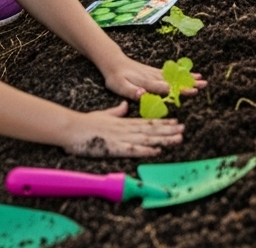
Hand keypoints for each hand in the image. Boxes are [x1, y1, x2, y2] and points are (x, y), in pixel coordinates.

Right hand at [65, 103, 184, 157]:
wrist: (71, 127)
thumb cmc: (86, 123)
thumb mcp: (104, 114)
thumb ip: (116, 112)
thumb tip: (125, 106)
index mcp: (124, 122)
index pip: (147, 122)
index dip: (163, 123)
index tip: (176, 122)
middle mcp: (126, 129)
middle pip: (151, 129)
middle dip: (168, 130)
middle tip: (183, 129)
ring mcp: (121, 138)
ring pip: (146, 137)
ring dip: (163, 138)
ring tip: (178, 137)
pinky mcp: (114, 147)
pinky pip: (132, 149)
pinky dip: (146, 149)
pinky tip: (156, 150)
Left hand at [103, 55, 205, 99]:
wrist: (113, 62)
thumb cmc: (115, 78)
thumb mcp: (119, 87)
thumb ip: (132, 91)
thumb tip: (143, 94)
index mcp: (146, 82)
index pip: (165, 87)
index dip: (178, 89)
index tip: (192, 91)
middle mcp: (153, 76)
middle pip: (174, 81)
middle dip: (189, 83)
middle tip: (204, 85)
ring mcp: (155, 73)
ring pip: (174, 76)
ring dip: (188, 78)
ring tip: (202, 79)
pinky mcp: (154, 71)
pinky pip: (170, 73)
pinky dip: (181, 74)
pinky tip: (189, 74)